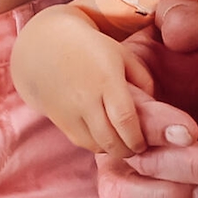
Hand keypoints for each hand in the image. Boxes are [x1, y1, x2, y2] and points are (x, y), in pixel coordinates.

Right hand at [13, 6, 148, 158]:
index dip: (138, 138)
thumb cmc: (91, 48)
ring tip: (122, 144)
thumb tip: (153, 106)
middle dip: (127, 150)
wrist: (45, 46)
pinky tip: (104, 139)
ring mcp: (69, 111)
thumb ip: (143, 79)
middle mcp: (86, 99)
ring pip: (95, 145)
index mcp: (107, 80)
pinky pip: (80, 142)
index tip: (145, 143)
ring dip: (112, 150)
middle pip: (110, 140)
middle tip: (137, 148)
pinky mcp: (58, 118)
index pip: (125, 119)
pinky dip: (95, 146)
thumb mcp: (123, 55)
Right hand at [89, 0, 197, 197]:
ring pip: (122, 195)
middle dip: (190, 167)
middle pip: (136, 159)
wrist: (196, 88)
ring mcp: (123, 169)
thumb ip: (186, 17)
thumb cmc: (193, 56)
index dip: (157, 124)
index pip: (131, 112)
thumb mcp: (193, 28)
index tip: (193, 129)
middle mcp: (117, 133)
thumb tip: (185, 29)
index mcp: (126, 93)